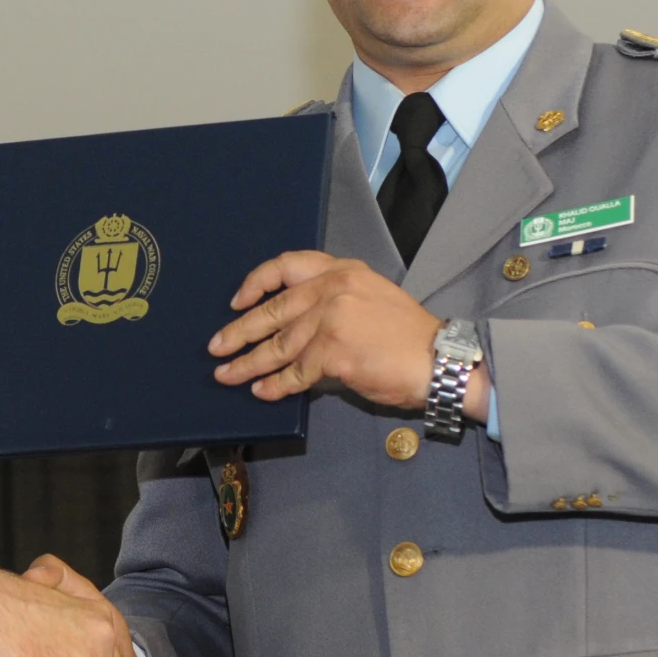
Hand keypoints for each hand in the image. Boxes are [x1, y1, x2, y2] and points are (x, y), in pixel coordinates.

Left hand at [210, 250, 464, 410]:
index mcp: (342, 270)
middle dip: (239, 331)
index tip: (238, 301)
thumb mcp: (370, 296)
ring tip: (227, 374)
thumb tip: (289, 326)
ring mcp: (331, 320)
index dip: (256, 282)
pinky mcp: (334, 353)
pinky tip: (262, 391)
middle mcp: (333, 289)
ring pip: (278, 345)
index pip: (286, 266)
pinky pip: (295, 372)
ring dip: (248, 362)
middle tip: (217, 347)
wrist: (440, 360)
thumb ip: (331, 300)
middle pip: (273, 310)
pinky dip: (276, 385)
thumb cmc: (407, 335)